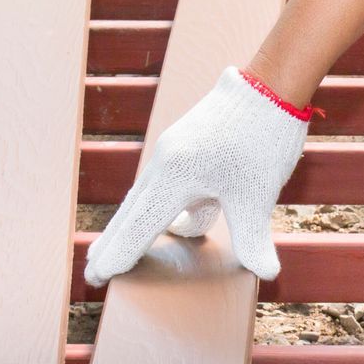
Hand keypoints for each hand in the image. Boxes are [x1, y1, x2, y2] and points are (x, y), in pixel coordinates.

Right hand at [84, 67, 311, 284]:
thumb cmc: (263, 139)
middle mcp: (164, 164)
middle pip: (129, 214)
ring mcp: (171, 152)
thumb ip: (254, 238)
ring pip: (144, 198)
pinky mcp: (183, 145)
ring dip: (131, 227)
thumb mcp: (259, 196)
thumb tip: (267, 273)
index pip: (138, 227)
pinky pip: (161, 184)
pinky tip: (174, 226)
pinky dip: (156, 208)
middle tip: (93, 274)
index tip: (98, 277)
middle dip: (112, 245)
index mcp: (175, 178)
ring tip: (117, 251)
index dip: (119, 256)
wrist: (270, 86)